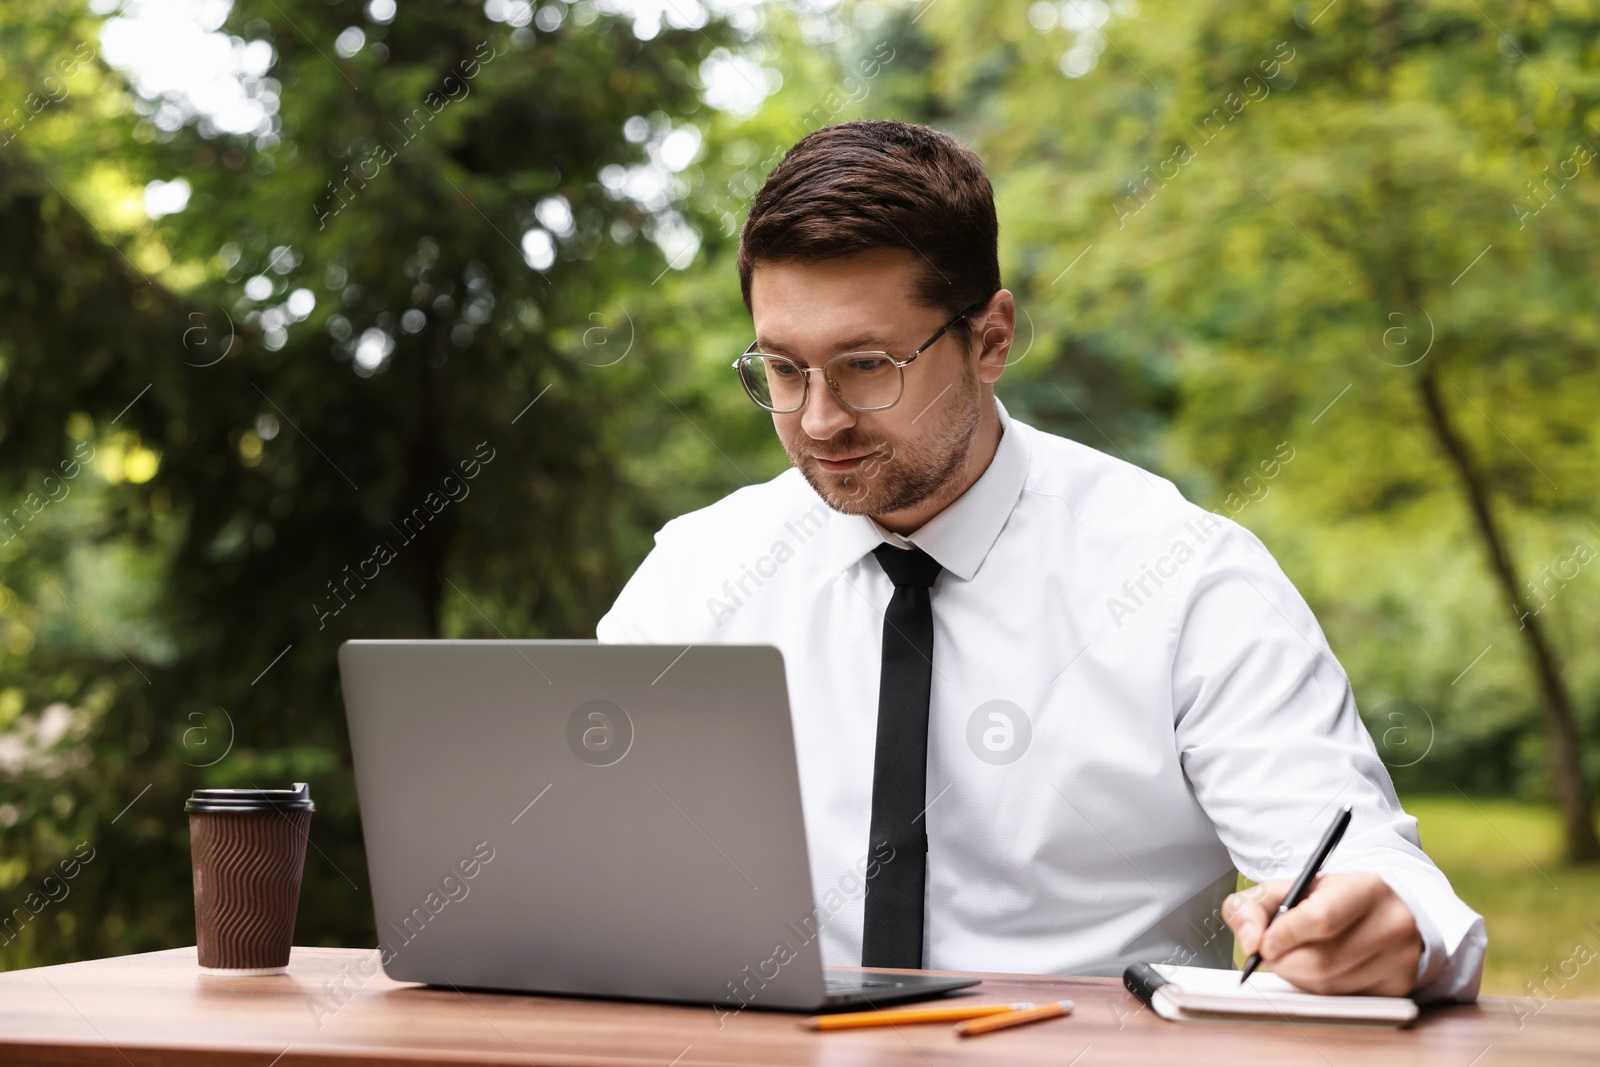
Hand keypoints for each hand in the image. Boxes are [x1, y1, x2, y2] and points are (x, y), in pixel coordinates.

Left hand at [1222, 872, 1422, 995]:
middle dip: (1285, 962)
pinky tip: (1321, 971)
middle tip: (1273, 954)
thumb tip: (1250, 941)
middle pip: (1322, 961)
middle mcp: (1392, 922)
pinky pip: (1345, 1001)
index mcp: (1366, 887)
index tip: (1264, 944)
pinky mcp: (1400, 986)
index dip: (1285, 936)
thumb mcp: (1283, 889)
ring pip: (1330, 986)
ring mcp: (1401, 958)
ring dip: (1299, 979)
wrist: (1374, 913)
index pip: (1321, 918)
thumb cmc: (1323, 901)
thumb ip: (1250, 906)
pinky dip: (1320, 991)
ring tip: (1297, 958)